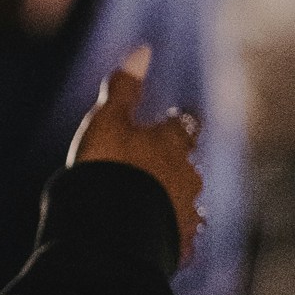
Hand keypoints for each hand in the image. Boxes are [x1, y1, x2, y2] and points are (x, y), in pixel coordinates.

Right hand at [68, 46, 202, 263]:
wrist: (111, 227)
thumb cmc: (108, 167)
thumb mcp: (107, 120)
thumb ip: (124, 87)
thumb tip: (143, 49)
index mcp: (172, 143)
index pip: (184, 126)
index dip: (178, 124)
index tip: (173, 122)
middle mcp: (188, 177)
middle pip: (188, 166)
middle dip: (175, 166)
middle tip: (154, 168)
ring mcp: (186, 213)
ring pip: (187, 203)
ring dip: (174, 201)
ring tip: (155, 206)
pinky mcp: (180, 246)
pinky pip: (182, 240)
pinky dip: (172, 236)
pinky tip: (159, 239)